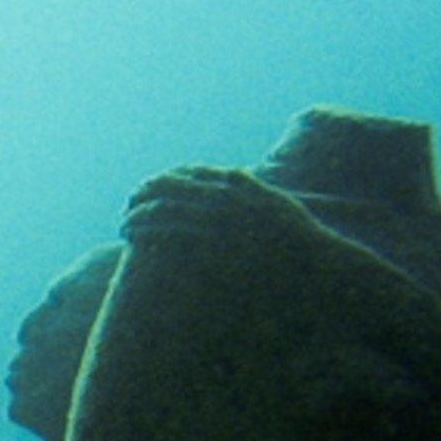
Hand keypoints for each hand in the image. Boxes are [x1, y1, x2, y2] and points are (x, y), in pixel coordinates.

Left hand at [121, 165, 319, 251]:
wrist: (316, 267)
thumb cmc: (298, 238)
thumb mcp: (276, 202)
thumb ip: (251, 185)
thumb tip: (232, 173)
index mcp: (237, 187)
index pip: (188, 174)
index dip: (161, 180)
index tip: (143, 188)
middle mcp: (226, 200)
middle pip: (171, 190)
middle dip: (143, 197)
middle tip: (126, 208)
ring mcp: (221, 223)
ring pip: (168, 212)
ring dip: (140, 218)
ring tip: (123, 227)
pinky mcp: (218, 248)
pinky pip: (177, 239)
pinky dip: (154, 237)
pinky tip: (137, 244)